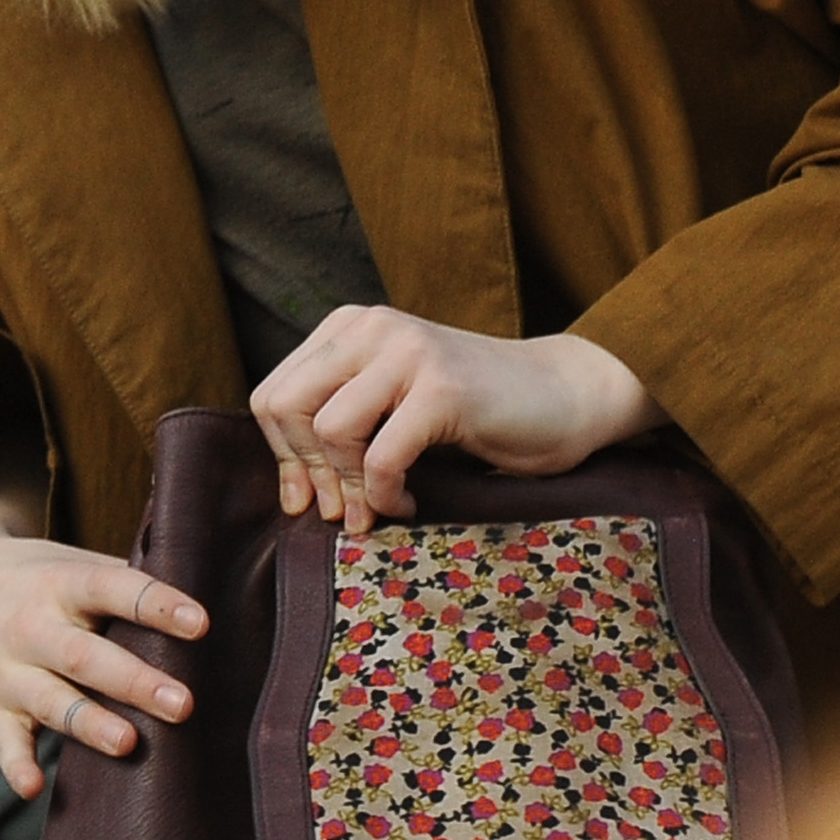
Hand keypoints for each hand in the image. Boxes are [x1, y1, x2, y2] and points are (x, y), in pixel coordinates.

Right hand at [0, 493, 205, 798]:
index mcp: (60, 584)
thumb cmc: (32, 579)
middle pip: (84, 656)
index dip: (155, 605)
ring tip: (128, 743)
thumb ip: (123, 582)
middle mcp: (31, 627)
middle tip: (183, 705)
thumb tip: (208, 593)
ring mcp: (7, 670)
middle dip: (133, 681)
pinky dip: (15, 765)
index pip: (111, 589)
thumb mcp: (68, 562)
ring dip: (88, 723)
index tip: (200, 625)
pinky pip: (3, 742)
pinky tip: (33, 788)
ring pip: (51, 701)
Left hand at [248, 307, 667, 534]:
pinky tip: (407, 503)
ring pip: (329, 430)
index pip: (272, 392)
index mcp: (349, 327)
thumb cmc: (477, 409)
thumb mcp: (391, 403)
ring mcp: (408, 353)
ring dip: (349, 487)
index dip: (281, 454)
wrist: (567, 395)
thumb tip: (291, 488)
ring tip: (376, 509)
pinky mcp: (442, 389)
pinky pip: (381, 455)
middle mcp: (371, 328)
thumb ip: (339, 420)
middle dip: (304, 471)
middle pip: (285, 408)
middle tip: (338, 512)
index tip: (306, 497)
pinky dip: (384, 492)